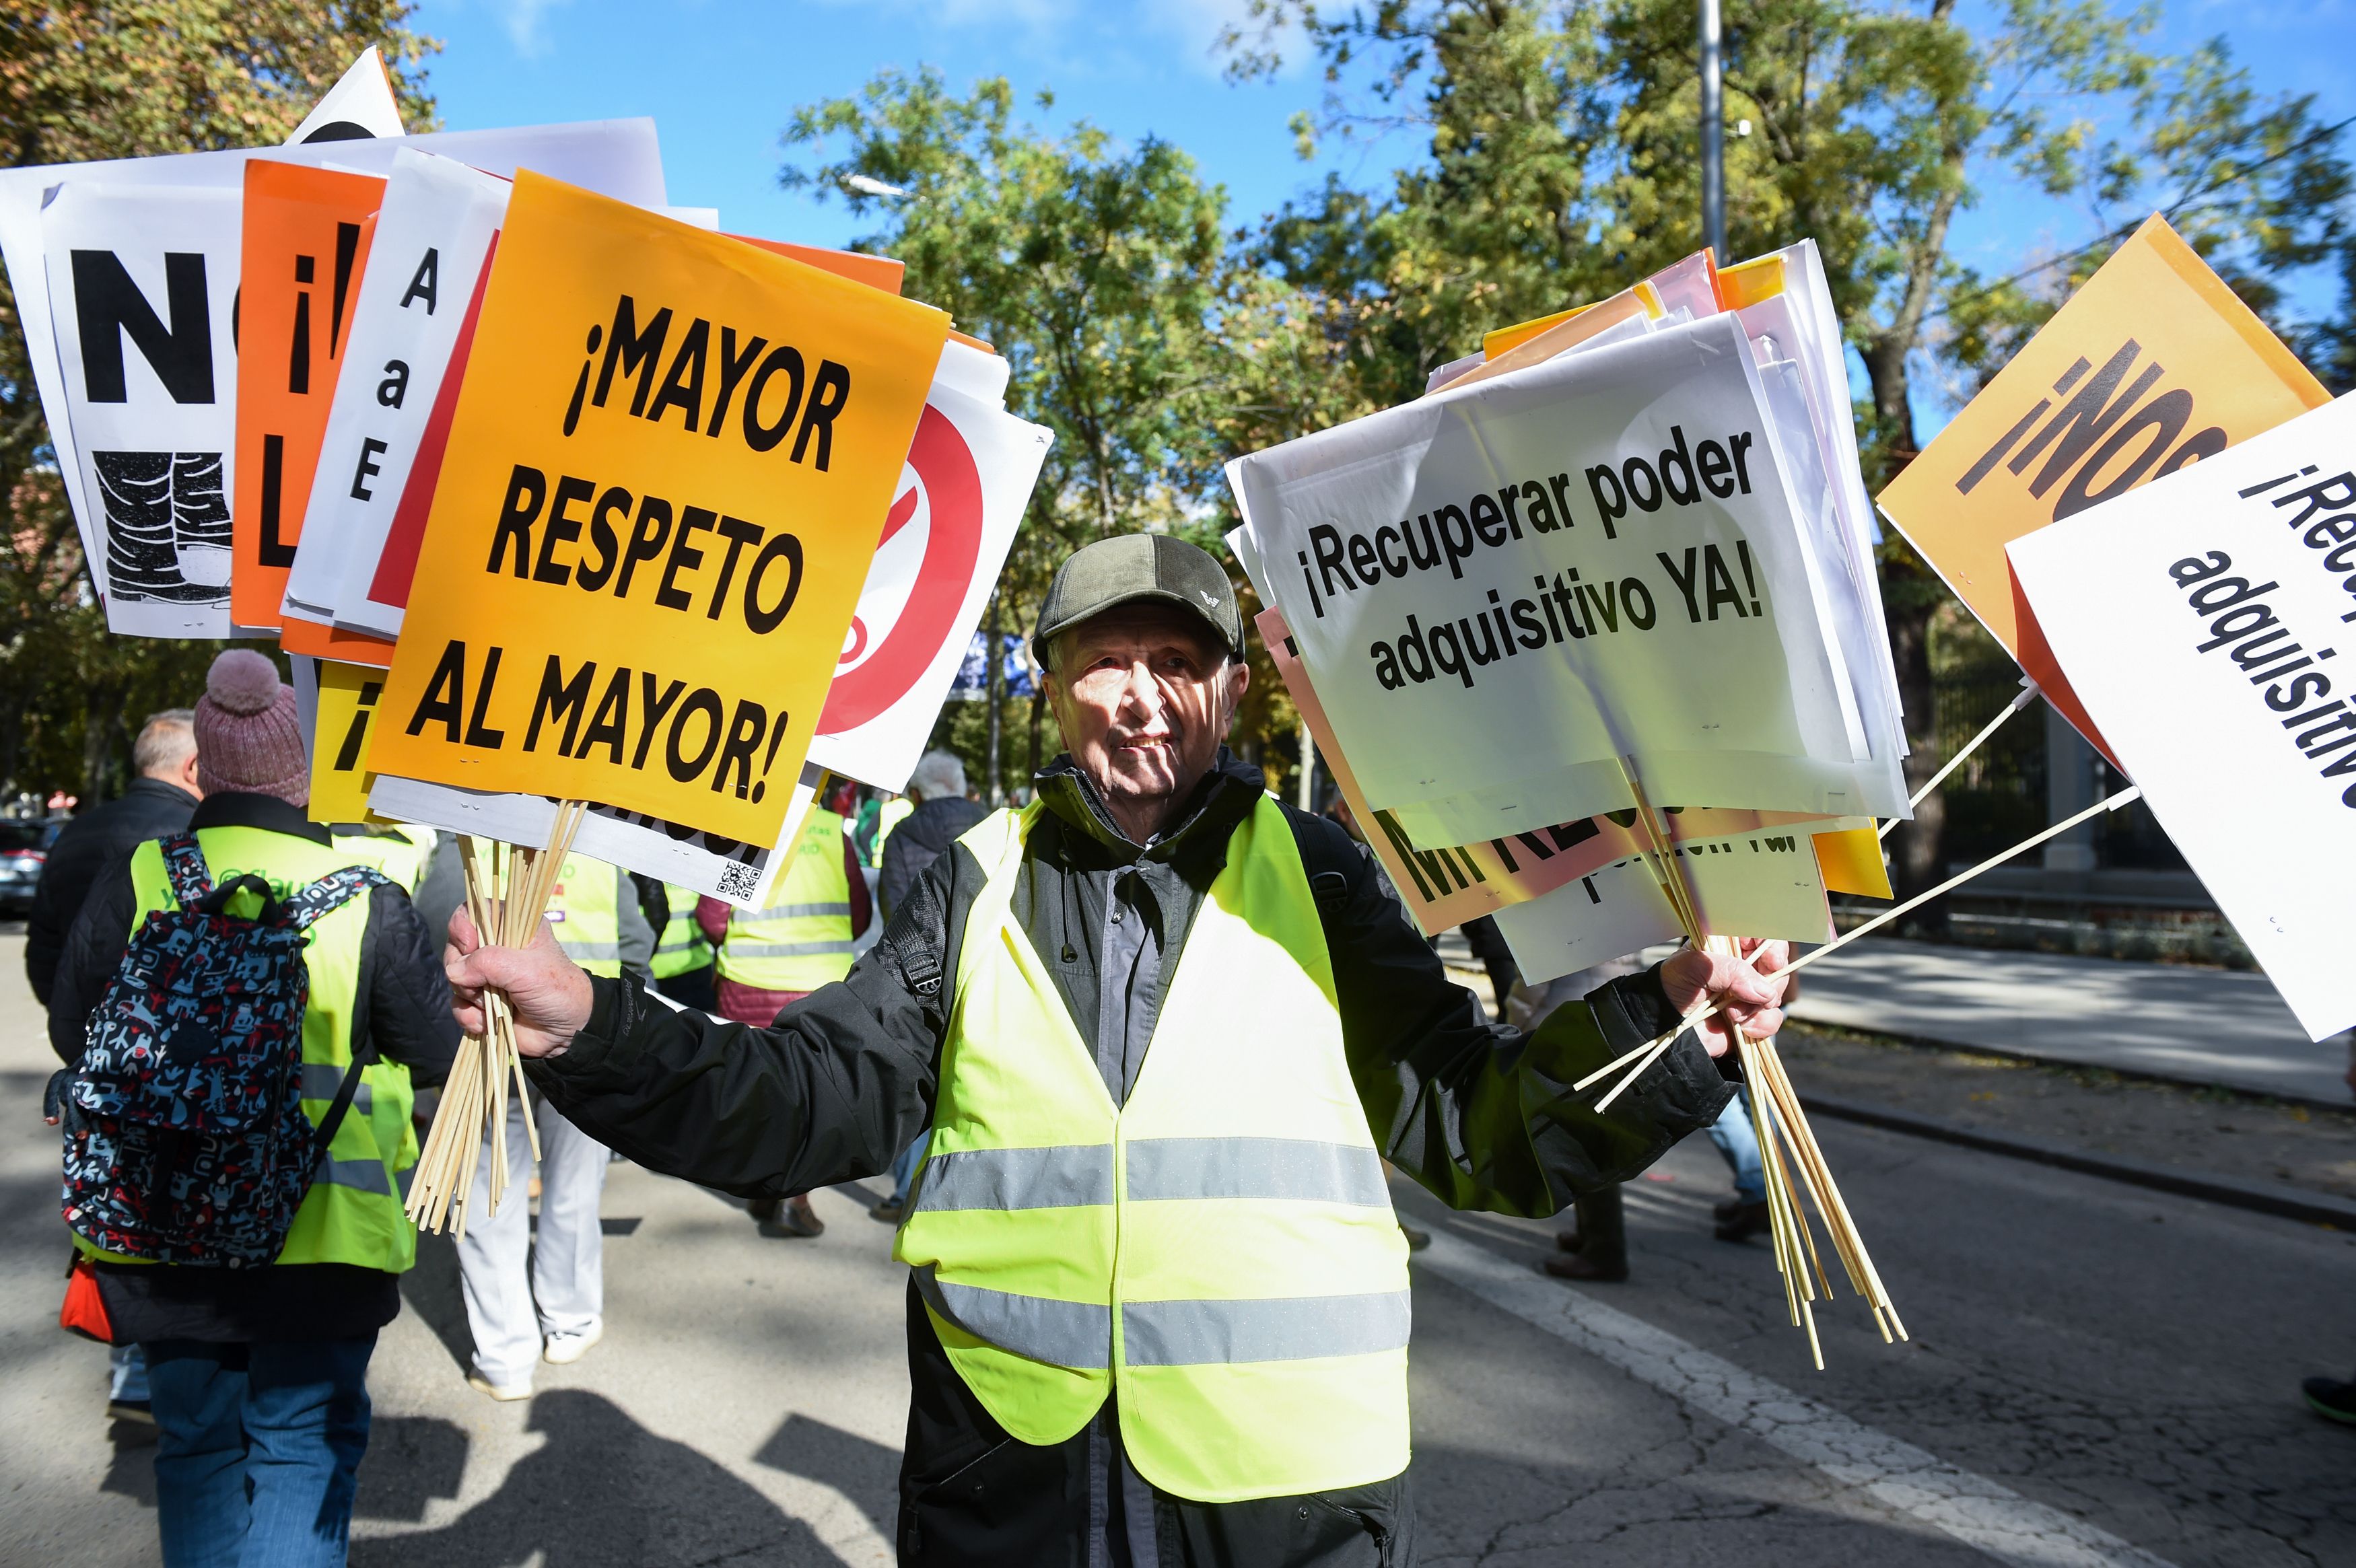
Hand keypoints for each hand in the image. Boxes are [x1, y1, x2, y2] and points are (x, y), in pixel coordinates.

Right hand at [444, 906, 594, 1057]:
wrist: (565, 1031)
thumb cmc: (555, 990)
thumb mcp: (525, 970)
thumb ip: (487, 963)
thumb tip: (454, 972)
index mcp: (513, 927)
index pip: (473, 911)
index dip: (463, 926)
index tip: (470, 945)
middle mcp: (496, 948)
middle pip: (456, 947)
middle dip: (464, 969)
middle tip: (485, 982)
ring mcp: (486, 976)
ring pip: (454, 979)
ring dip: (470, 996)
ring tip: (495, 1004)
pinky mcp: (481, 1002)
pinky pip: (458, 1006)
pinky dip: (471, 1016)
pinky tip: (488, 1021)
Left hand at [1659, 939, 1790, 1056]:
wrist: (1666, 1025)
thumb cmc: (1674, 987)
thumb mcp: (1694, 968)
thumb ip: (1729, 972)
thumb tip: (1764, 992)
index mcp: (1729, 947)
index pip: (1762, 937)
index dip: (1772, 947)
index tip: (1771, 961)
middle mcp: (1742, 968)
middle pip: (1777, 967)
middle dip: (1769, 981)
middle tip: (1750, 993)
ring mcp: (1749, 993)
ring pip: (1776, 994)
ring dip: (1758, 1006)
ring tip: (1732, 1013)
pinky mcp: (1752, 1017)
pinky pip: (1772, 1019)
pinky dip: (1760, 1024)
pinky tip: (1741, 1026)